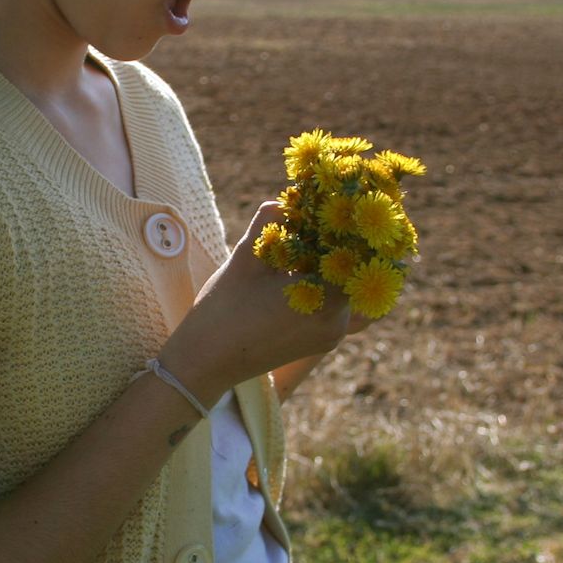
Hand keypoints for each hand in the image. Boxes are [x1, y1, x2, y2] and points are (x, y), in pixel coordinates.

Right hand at [158, 201, 357, 404]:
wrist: (206, 363)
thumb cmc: (223, 310)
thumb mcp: (245, 259)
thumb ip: (269, 223)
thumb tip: (284, 199)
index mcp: (326, 300)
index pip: (356, 254)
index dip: (348, 228)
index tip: (339, 207)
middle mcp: (337, 322)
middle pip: (353, 272)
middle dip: (339, 245)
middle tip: (324, 218)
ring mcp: (331, 336)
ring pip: (344, 289)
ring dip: (330, 266)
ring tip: (309, 243)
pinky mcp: (320, 342)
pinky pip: (333, 307)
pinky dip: (323, 286)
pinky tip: (300, 269)